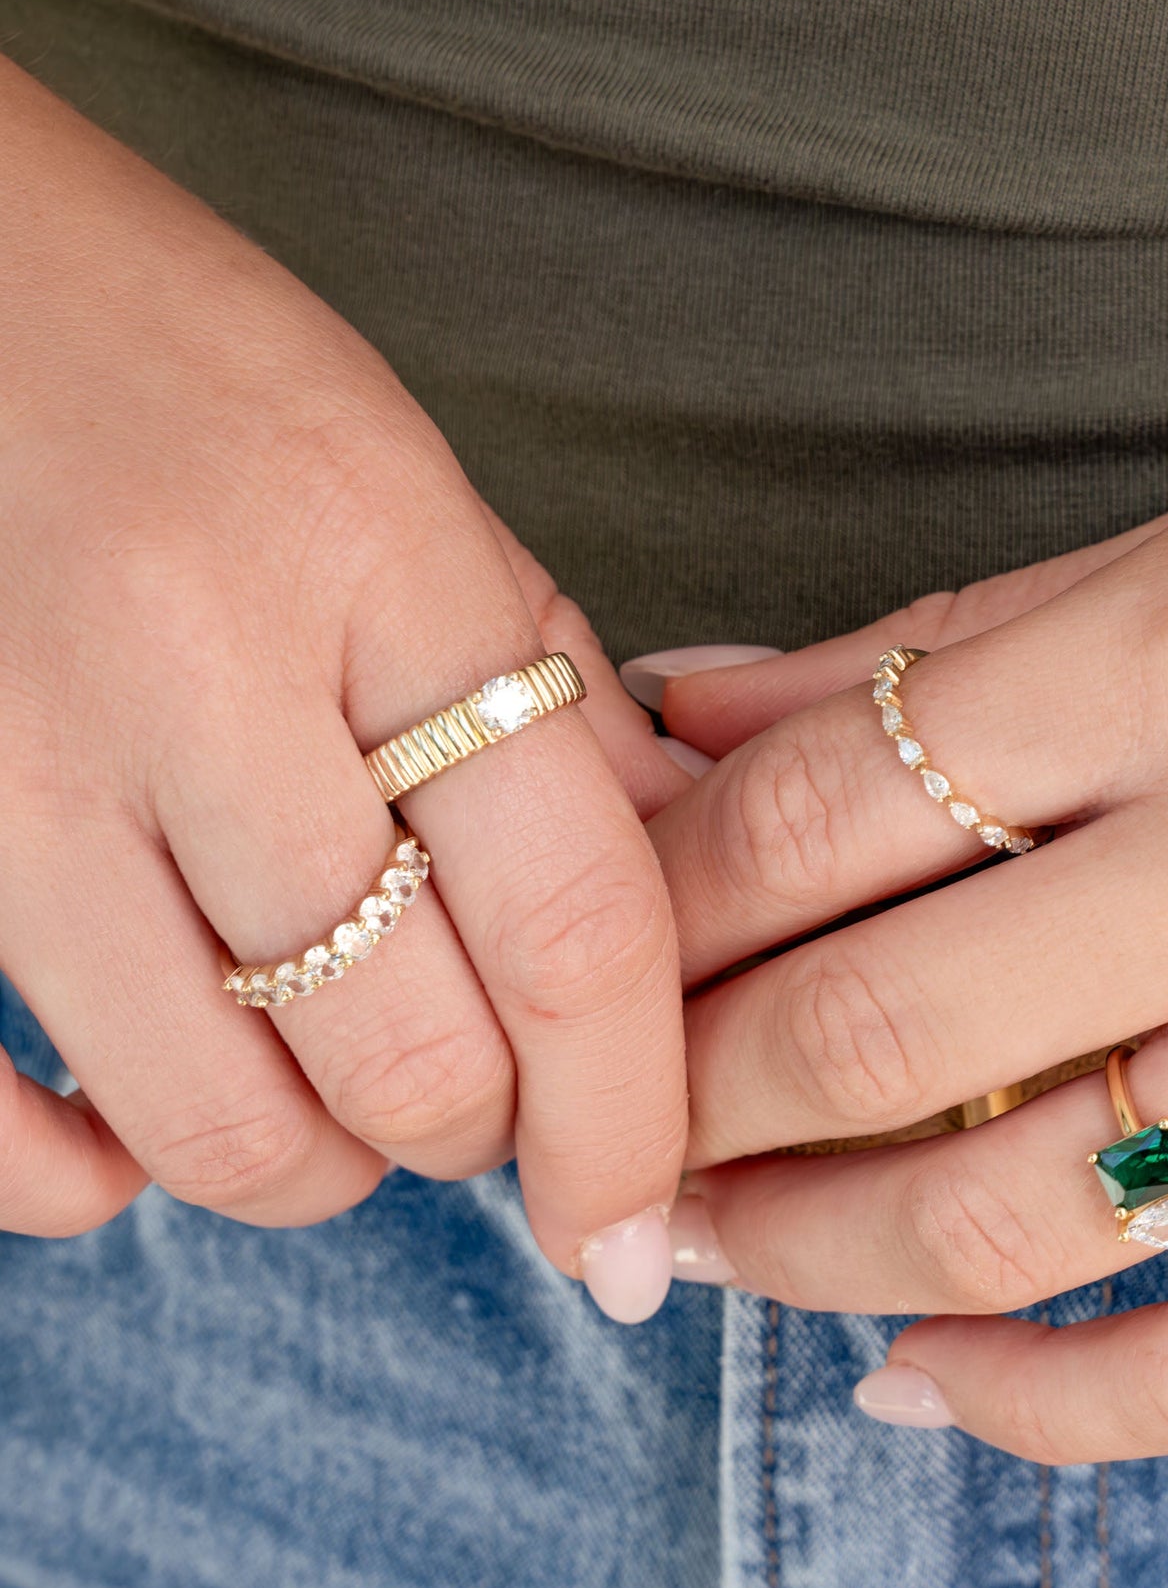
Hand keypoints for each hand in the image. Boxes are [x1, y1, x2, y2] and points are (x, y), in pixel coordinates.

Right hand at [0, 56, 686, 1313]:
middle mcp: (199, 671)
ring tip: (332, 1082)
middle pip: (412, 1059)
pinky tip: (131, 1140)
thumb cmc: (180, 361)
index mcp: (381, 564)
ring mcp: (13, 765)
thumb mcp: (410, 484)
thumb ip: (550, 705)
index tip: (636, 1227)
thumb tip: (681, 910)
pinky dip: (84, 1182)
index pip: (573, 926)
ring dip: (320, 1163)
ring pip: (223, 1124)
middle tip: (479, 1084)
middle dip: (482, 1131)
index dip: (632, 1119)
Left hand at [650, 426, 1167, 1450]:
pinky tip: (913, 1379)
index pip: (815, 812)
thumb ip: (956, 647)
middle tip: (595, 1140)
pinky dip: (1031, 1410)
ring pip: (1002, 1220)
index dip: (645, 908)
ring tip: (707, 1250)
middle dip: (678, 1107)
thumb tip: (683, 711)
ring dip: (800, 1256)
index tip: (580, 965)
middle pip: (866, 1029)